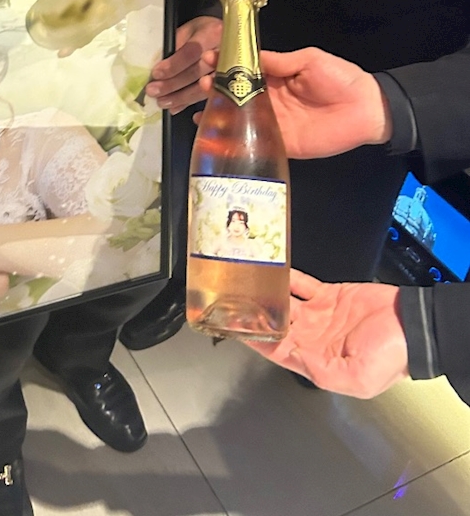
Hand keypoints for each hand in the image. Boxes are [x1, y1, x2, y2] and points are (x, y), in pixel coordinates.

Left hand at [146, 16, 221, 113]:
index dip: (173, 65)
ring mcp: (230, 71)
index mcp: (213, 32)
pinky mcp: (228, 86)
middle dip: (173, 84)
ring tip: (161, 101)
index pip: (192, 52)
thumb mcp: (186, 30)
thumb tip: (157, 70)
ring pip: (204, 89)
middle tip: (154, 91)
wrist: (222, 35)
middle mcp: (225, 52)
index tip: (156, 73)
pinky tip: (174, 107)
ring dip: (180, 97)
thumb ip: (174, 46)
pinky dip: (188, 104)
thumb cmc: (200, 32)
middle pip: (198, 72)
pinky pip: (207, 99)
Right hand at [196, 46, 391, 157]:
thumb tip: (250, 56)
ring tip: (200, 106)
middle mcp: (269, 99)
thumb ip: (280, 60)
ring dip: (218, 111)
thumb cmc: (341, 79)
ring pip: (238, 116)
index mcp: (275, 76)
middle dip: (215, 87)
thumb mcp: (309, 60)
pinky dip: (231, 139)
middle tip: (202, 83)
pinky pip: (251, 141)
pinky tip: (213, 133)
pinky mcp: (278, 142)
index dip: (225, 64)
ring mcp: (271, 121)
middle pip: (235, 93)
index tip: (208, 59)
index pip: (244, 69)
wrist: (367, 110)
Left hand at [245, 270, 408, 397]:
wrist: (414, 326)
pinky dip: (287, 277)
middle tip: (232, 300)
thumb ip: (323, 371)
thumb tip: (294, 359)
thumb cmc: (393, 356)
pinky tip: (272, 270)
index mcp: (316, 360)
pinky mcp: (328, 295)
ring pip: (283, 303)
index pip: (276, 350)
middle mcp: (312, 338)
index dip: (255, 339)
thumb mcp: (359, 377)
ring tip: (246, 283)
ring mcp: (318, 315)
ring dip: (267, 295)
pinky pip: (301, 285)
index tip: (234, 327)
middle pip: (275, 325)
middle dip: (254, 315)